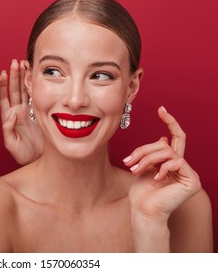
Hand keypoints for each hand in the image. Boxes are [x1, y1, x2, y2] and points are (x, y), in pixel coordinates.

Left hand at [0, 59, 43, 164]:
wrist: (40, 160)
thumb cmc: (24, 155)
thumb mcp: (12, 144)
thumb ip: (8, 129)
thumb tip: (11, 113)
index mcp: (10, 118)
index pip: (4, 97)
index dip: (3, 85)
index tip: (3, 73)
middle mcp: (19, 112)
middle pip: (15, 90)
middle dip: (15, 76)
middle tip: (15, 62)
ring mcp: (30, 112)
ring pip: (26, 91)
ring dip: (25, 78)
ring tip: (25, 64)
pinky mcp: (40, 113)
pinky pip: (37, 97)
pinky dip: (36, 86)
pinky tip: (36, 76)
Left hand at [124, 106, 200, 220]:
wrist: (144, 211)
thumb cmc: (141, 193)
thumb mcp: (144, 167)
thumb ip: (153, 154)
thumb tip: (163, 139)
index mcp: (171, 162)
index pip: (175, 138)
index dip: (170, 122)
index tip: (161, 109)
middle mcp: (182, 166)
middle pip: (165, 145)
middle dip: (144, 150)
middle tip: (128, 161)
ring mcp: (188, 174)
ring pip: (167, 153)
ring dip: (147, 159)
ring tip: (135, 170)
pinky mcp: (192, 181)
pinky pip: (176, 163)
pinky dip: (162, 168)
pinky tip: (154, 178)